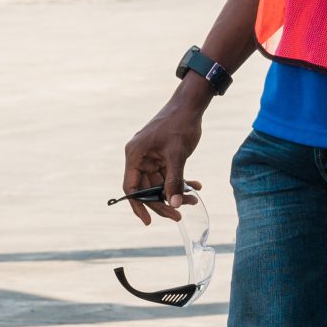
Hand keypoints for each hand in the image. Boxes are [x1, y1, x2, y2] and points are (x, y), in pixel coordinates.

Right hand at [121, 100, 205, 225]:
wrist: (190, 106)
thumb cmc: (179, 124)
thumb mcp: (177, 155)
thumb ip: (175, 181)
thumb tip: (175, 204)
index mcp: (135, 155)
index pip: (131, 188)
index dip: (138, 205)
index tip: (148, 221)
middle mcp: (140, 158)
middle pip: (147, 189)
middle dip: (163, 202)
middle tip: (178, 215)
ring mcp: (151, 157)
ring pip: (160, 184)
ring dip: (176, 193)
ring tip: (194, 200)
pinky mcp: (162, 156)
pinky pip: (168, 175)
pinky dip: (181, 182)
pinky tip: (196, 186)